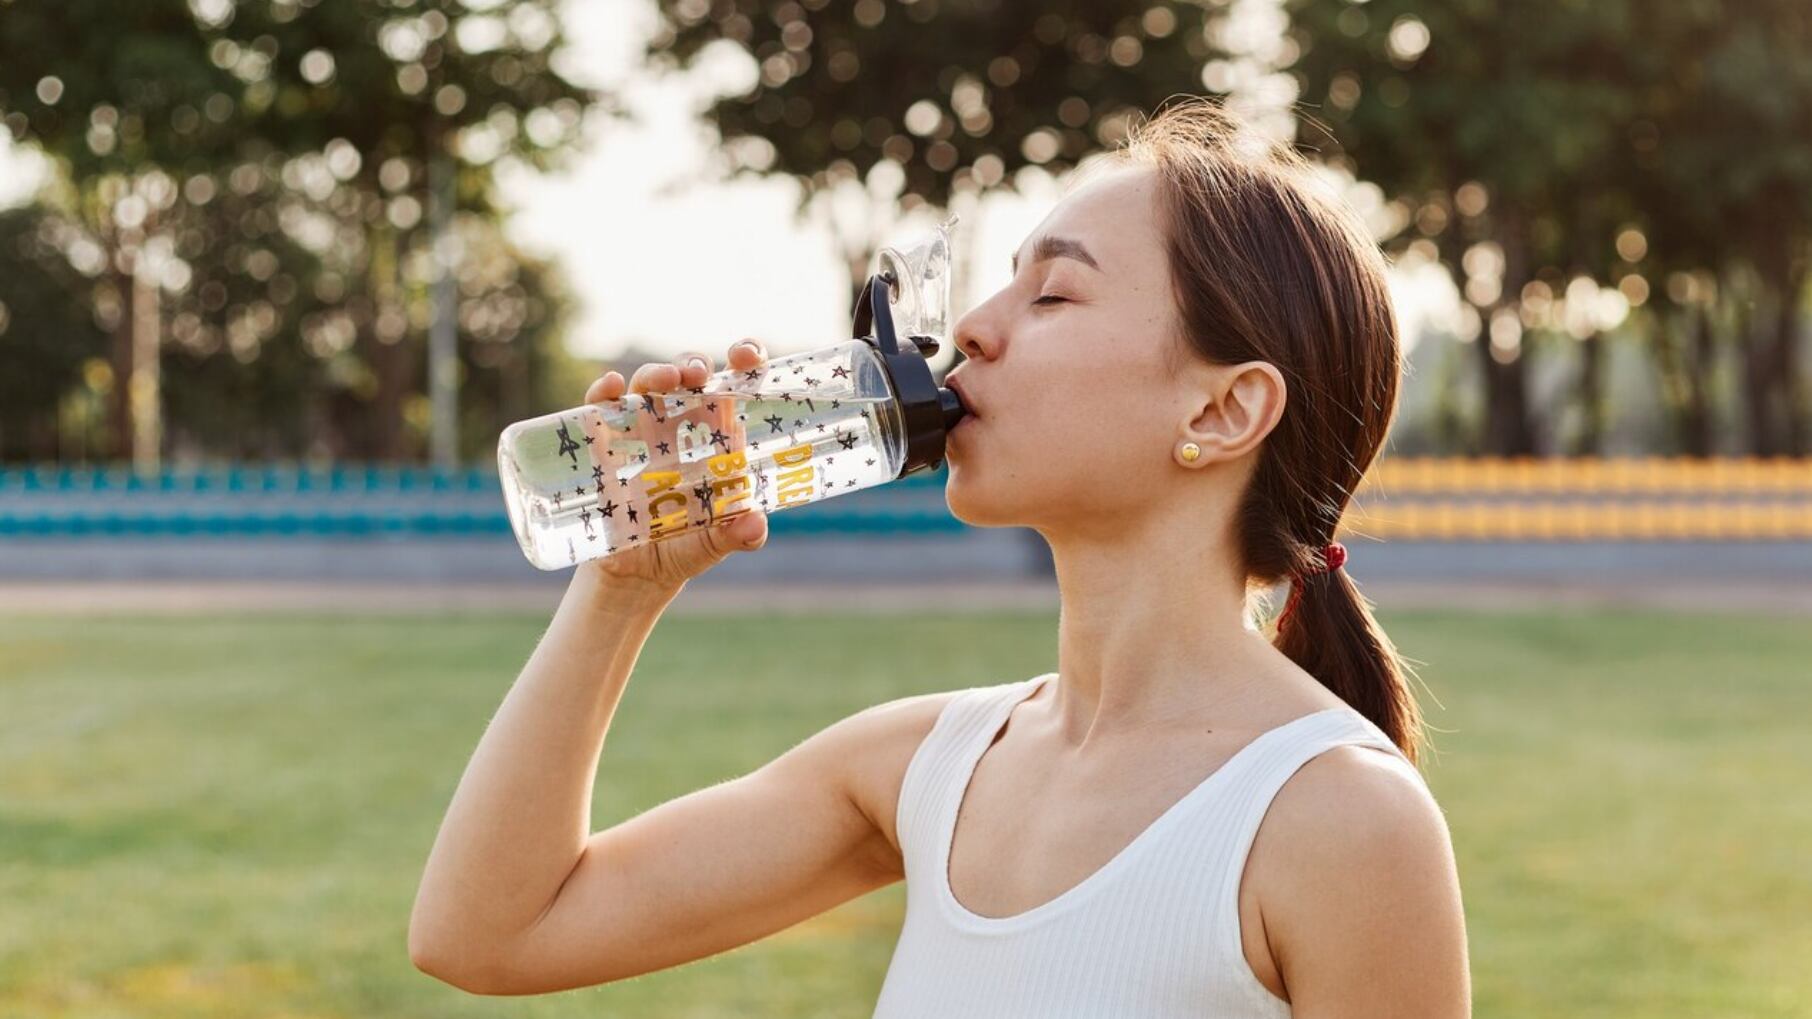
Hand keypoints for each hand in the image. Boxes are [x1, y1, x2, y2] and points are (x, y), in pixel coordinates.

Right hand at [577, 340, 770, 592]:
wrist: (635, 575)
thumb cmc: (684, 550)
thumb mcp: (714, 545)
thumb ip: (738, 534)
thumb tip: (755, 524)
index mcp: (716, 441)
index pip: (733, 389)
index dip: (742, 363)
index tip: (747, 354)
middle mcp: (680, 429)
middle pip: (687, 378)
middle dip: (693, 365)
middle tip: (699, 374)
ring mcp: (640, 435)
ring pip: (647, 387)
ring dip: (656, 374)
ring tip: (667, 379)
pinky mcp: (604, 448)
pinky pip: (600, 411)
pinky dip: (602, 394)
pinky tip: (610, 386)